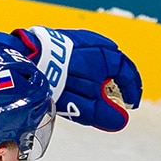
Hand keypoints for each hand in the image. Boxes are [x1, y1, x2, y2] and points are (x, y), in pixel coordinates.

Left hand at [16, 26, 142, 130]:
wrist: (28, 62)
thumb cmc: (59, 82)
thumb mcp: (86, 105)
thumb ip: (106, 113)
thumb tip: (120, 121)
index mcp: (106, 55)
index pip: (128, 72)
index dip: (132, 90)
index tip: (130, 104)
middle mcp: (96, 43)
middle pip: (115, 64)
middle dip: (117, 83)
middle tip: (115, 99)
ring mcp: (79, 39)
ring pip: (98, 59)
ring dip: (100, 76)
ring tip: (96, 93)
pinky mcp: (63, 41)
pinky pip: (82, 56)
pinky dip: (85, 70)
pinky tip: (77, 81)